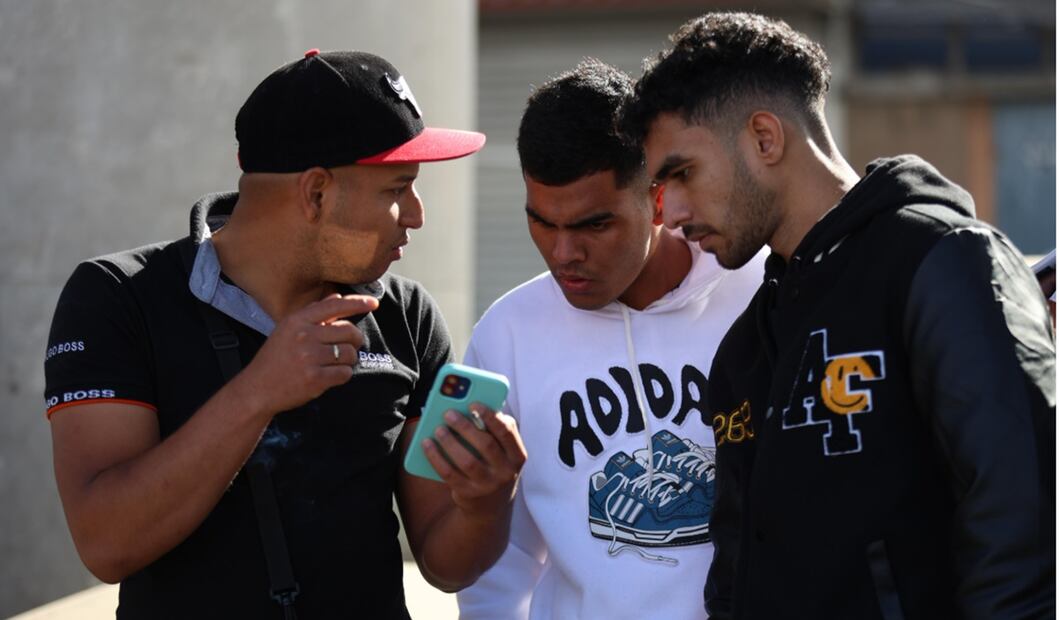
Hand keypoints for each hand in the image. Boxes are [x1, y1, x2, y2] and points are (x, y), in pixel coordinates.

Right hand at [234, 293, 378, 416]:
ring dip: (348, 360)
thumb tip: (337, 297)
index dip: (358, 303)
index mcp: (297, 321)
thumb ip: (313, 313)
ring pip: (350, 354)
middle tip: (349, 346)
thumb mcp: (288, 330)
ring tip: (334, 363)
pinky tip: (329, 375)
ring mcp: (310, 358)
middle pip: (349, 331)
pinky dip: (342, 375)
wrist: (257, 388)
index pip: (334, 306)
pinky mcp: (315, 379)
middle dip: (355, 340)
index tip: (373, 303)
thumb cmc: (275, 358)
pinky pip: (345, 373)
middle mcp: (304, 336)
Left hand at [423, 403, 526, 520]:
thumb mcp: (503, 452)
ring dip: (450, 442)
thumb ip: (494, 432)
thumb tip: (470, 410)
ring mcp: (487, 485)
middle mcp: (506, 472)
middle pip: (485, 445)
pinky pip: (449, 474)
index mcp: (517, 456)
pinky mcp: (468, 494)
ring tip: (438, 429)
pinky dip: (436, 458)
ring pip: (467, 461)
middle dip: (465, 427)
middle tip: (448, 413)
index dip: (490, 416)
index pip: (506, 432)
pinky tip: (427, 445)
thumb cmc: (494, 466)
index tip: (473, 403)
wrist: (491, 507)